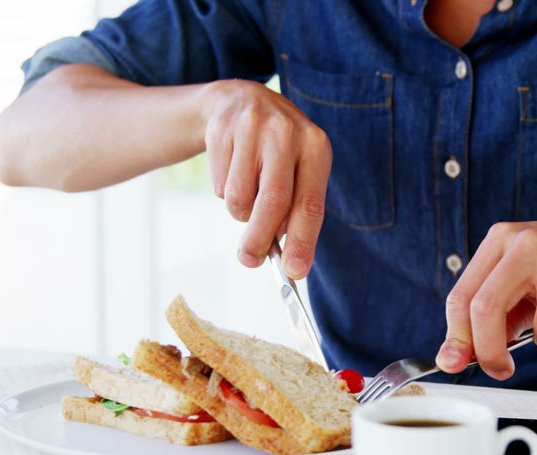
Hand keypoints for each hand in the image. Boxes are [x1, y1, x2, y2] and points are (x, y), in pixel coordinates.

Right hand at [201, 80, 330, 278]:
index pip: (311, 204)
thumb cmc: (278, 151)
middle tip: (251, 260)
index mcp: (316, 146)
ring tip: (247, 197)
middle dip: (260, 239)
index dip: (302, 241)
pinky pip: (219, 186)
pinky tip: (233, 172)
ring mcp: (252, 128)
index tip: (294, 271)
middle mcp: (286, 133)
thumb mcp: (298, 171)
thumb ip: (296, 212)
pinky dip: (225, 194)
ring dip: (241, 214)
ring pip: (240, 198)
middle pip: (272, 202)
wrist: (241, 101)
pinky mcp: (222, 130)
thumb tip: (290, 264)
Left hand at [435, 208, 536, 379]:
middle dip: (490, 353)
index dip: (458, 338)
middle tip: (502, 369)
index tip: (460, 363)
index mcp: (500, 240)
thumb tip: (452, 359)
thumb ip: (488, 320)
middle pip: (487, 308)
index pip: (462, 297)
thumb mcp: (520, 284)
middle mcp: (528, 241)